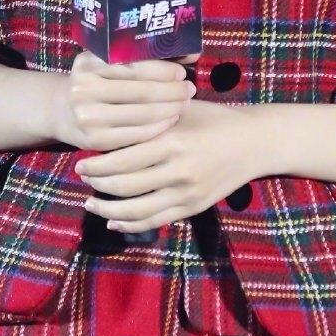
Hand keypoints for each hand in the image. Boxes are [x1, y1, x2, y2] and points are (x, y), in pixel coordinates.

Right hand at [54, 49, 200, 152]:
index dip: (163, 70)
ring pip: (142, 115)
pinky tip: (170, 120)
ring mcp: (89, 117)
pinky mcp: (96, 141)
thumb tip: (191, 51)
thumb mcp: (107, 64)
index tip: (181, 72)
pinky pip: (137, 135)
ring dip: (170, 110)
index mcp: (89, 64)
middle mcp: (85, 89)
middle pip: (141, 92)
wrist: (62, 111)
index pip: (134, 66)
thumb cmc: (96, 82)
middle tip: (190, 90)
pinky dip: (159, 127)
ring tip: (184, 104)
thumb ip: (144, 57)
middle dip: (172, 91)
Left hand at [74, 95, 254, 234]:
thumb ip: (147, 119)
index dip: (96, 164)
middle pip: (123, 186)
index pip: (121, 159)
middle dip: (96, 184)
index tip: (81, 161)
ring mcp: (186, 193)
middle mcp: (178, 171)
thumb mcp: (180, 110)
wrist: (255, 143)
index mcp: (172, 141)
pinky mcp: (193, 208)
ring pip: (135, 210)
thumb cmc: (213, 119)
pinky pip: (154, 222)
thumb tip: (106, 128)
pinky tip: (113, 220)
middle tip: (81, 177)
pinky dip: (129, 224)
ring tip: (90, 203)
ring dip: (107, 209)